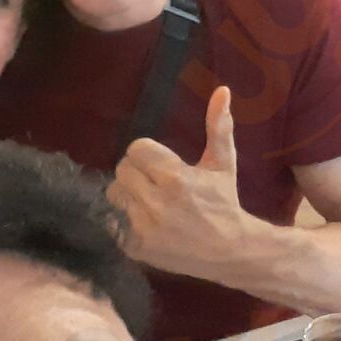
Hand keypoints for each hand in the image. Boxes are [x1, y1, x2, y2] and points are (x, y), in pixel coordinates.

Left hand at [108, 87, 256, 278]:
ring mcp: (143, 226)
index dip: (148, 155)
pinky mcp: (134, 246)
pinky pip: (110, 220)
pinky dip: (121, 219)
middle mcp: (157, 201)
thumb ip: (218, 127)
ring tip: (148, 202)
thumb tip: (223, 89)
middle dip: (137, 173)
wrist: (230, 252)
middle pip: (122, 169)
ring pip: (114, 194)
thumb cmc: (224, 203)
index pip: (136, 149)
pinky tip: (142, 221)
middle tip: (154, 183)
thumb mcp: (223, 164)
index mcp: (176, 176)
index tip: (161, 165)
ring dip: (127, 195)